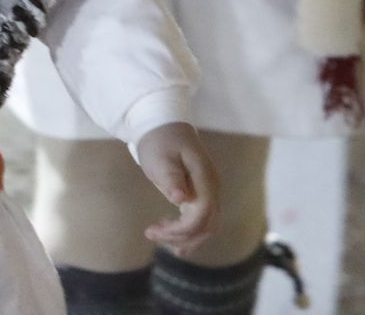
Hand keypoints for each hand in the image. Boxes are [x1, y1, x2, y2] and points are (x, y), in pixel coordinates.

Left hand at [134, 122, 220, 255]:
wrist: (165, 125)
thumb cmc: (160, 141)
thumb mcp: (160, 157)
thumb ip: (171, 178)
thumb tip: (181, 200)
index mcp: (204, 178)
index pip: (202, 214)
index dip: (181, 229)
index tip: (153, 230)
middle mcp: (212, 188)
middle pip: (207, 225)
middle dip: (181, 237)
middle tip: (152, 234)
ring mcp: (209, 191)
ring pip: (207, 226)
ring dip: (186, 238)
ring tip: (161, 239)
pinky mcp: (202, 194)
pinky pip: (202, 219)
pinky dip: (189, 232)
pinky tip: (171, 234)